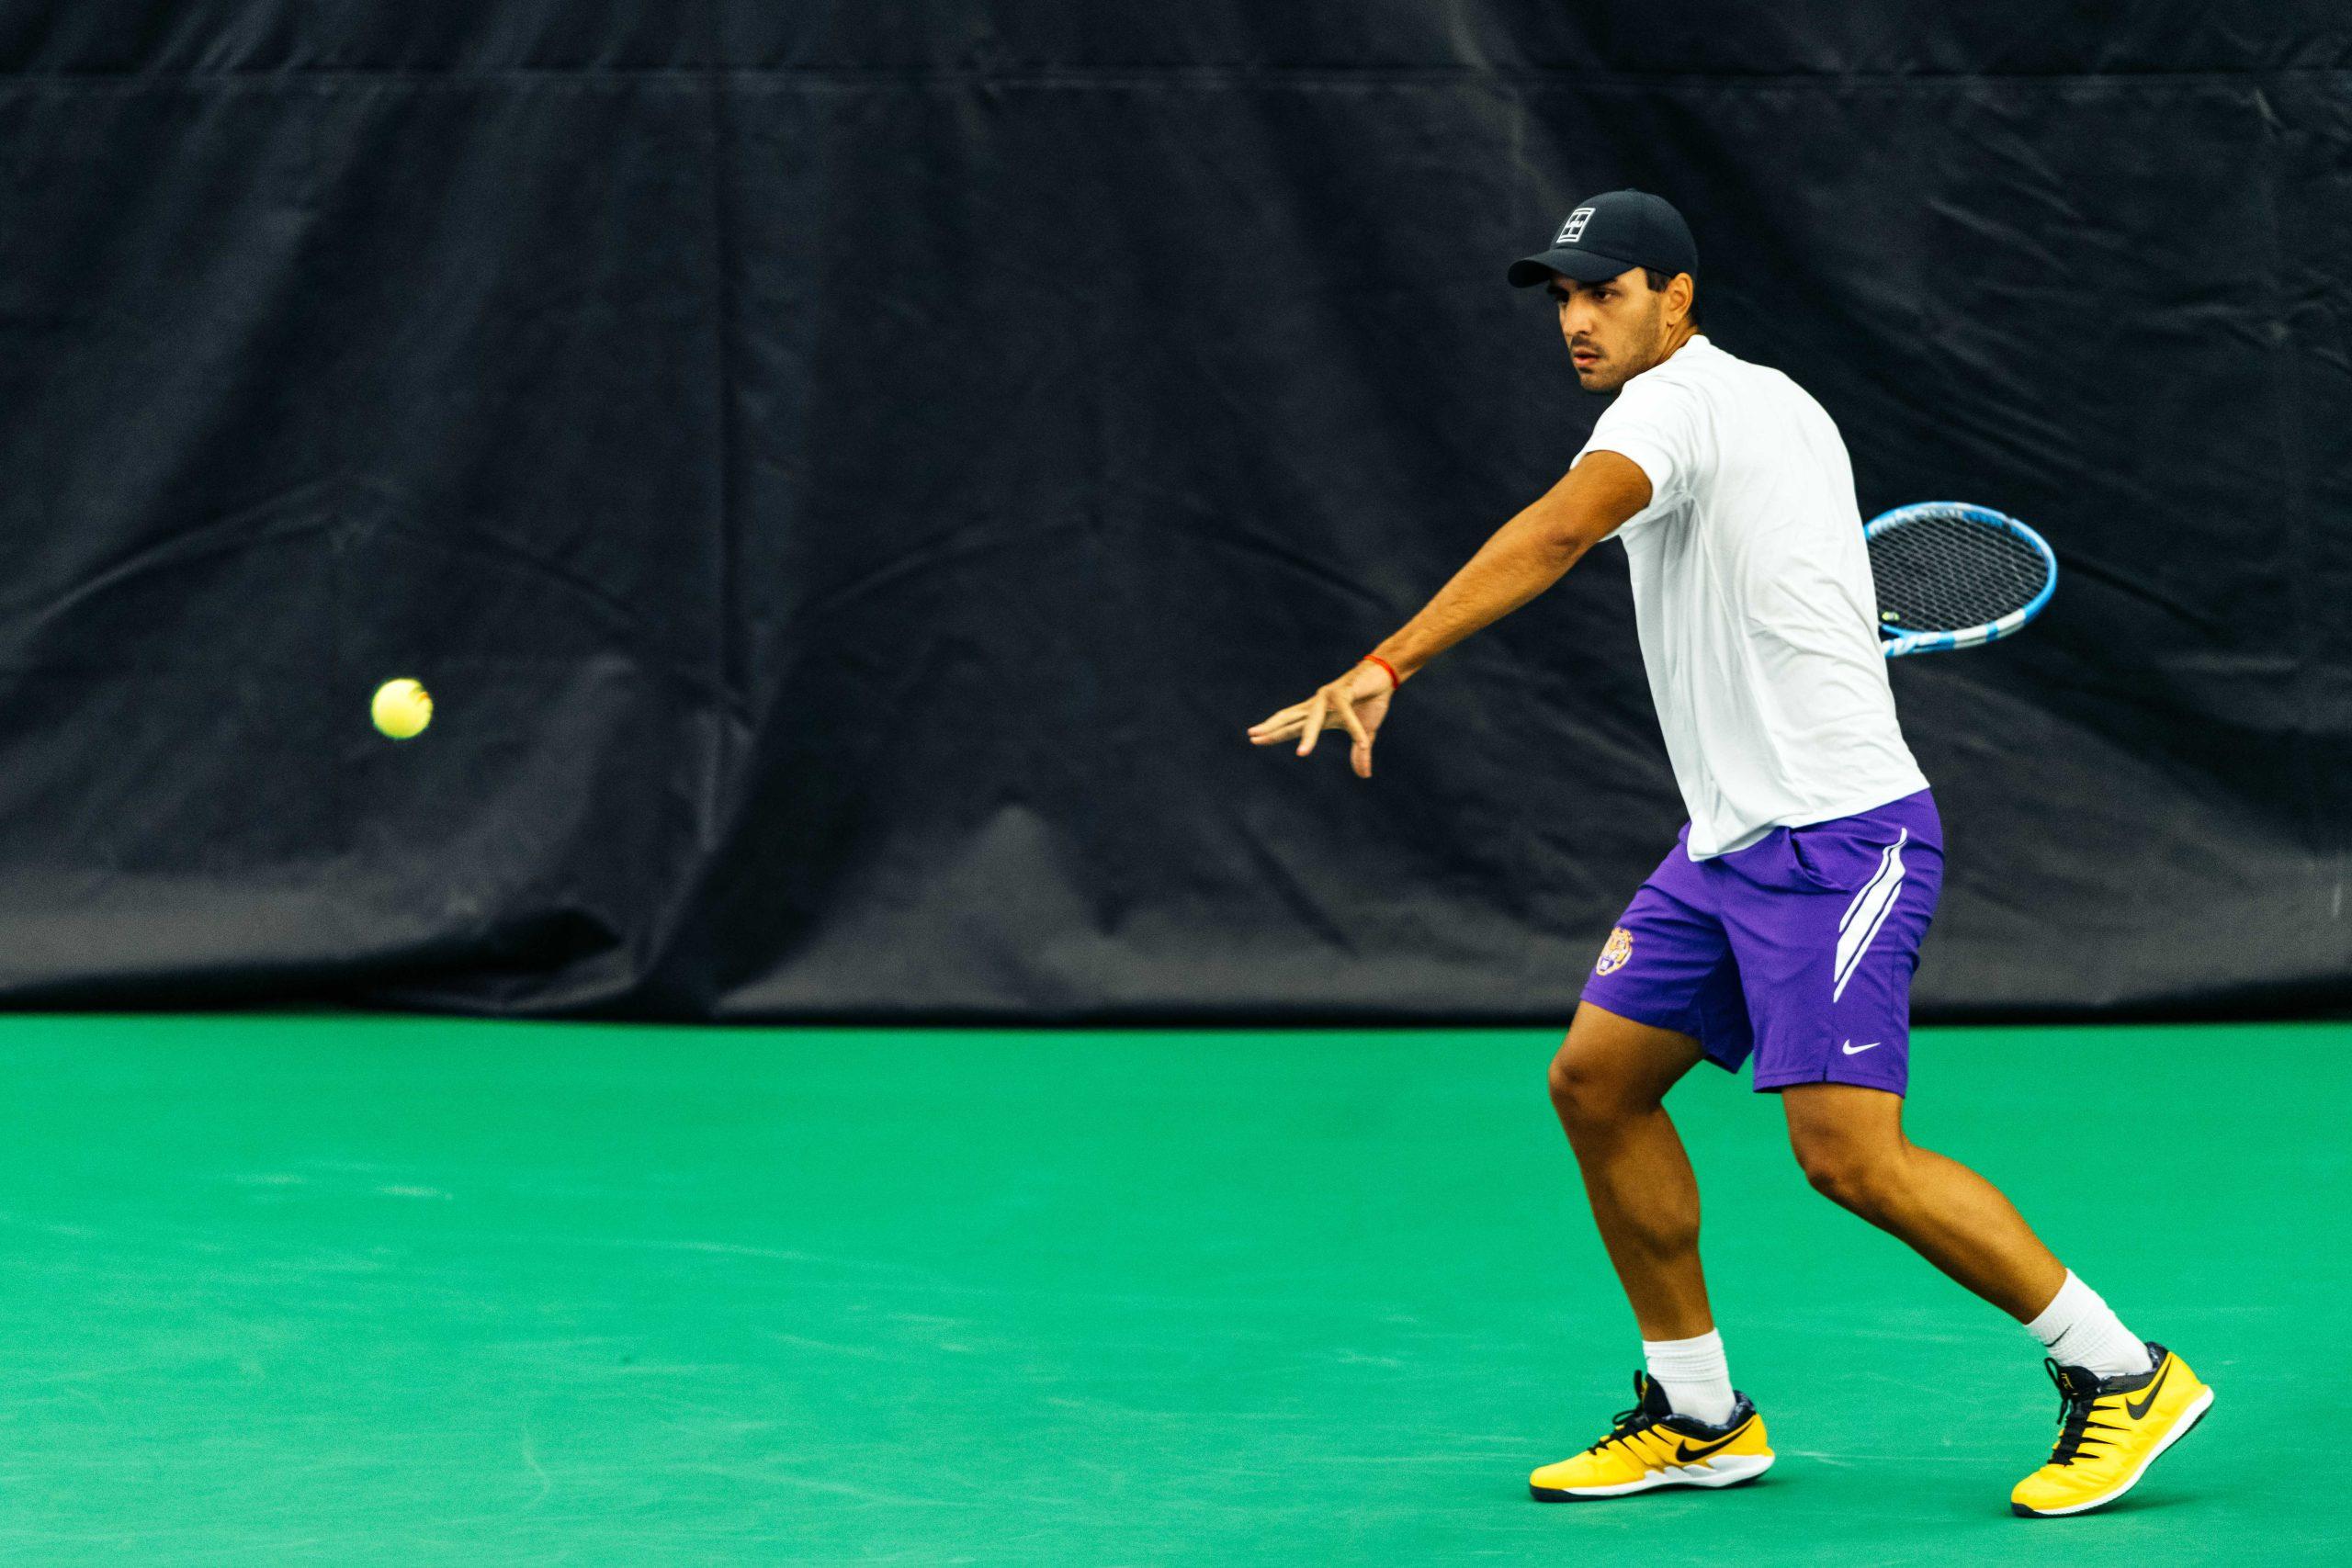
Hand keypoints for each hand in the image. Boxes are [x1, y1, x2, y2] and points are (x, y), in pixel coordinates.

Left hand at [1246, 660, 1396, 778]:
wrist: (1385, 676)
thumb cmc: (1371, 701)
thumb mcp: (1365, 734)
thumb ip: (1360, 753)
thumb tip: (1364, 776)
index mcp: (1318, 714)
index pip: (1290, 724)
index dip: (1273, 732)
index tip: (1254, 738)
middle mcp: (1318, 704)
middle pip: (1290, 718)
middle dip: (1272, 728)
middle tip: (1253, 736)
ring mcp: (1329, 697)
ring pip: (1313, 719)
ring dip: (1308, 737)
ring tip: (1301, 753)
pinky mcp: (1345, 692)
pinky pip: (1348, 715)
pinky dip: (1356, 730)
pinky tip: (1363, 744)